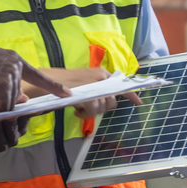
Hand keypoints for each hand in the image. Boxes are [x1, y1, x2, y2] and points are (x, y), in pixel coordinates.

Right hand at [0, 46, 67, 113]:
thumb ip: (8, 83)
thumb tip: (23, 101)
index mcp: (12, 58)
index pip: (36, 75)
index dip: (53, 86)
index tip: (68, 93)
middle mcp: (15, 64)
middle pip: (15, 95)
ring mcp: (12, 75)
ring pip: (8, 103)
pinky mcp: (5, 86)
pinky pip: (1, 107)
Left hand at [0, 99, 31, 152]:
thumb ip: (7, 97)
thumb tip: (25, 97)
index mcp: (14, 120)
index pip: (27, 115)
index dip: (32, 109)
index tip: (33, 102)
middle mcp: (12, 131)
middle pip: (23, 125)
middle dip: (20, 116)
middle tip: (16, 106)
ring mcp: (5, 140)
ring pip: (14, 133)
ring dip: (9, 123)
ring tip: (5, 114)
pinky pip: (1, 139)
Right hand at [25, 67, 142, 118]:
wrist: (47, 82)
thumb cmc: (63, 84)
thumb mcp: (84, 82)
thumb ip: (97, 88)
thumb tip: (108, 100)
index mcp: (101, 73)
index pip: (121, 83)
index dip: (131, 94)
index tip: (139, 102)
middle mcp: (101, 77)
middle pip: (112, 100)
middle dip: (102, 107)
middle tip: (87, 107)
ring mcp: (95, 86)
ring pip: (102, 107)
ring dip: (91, 112)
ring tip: (79, 108)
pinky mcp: (89, 95)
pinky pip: (93, 111)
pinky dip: (85, 114)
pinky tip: (76, 111)